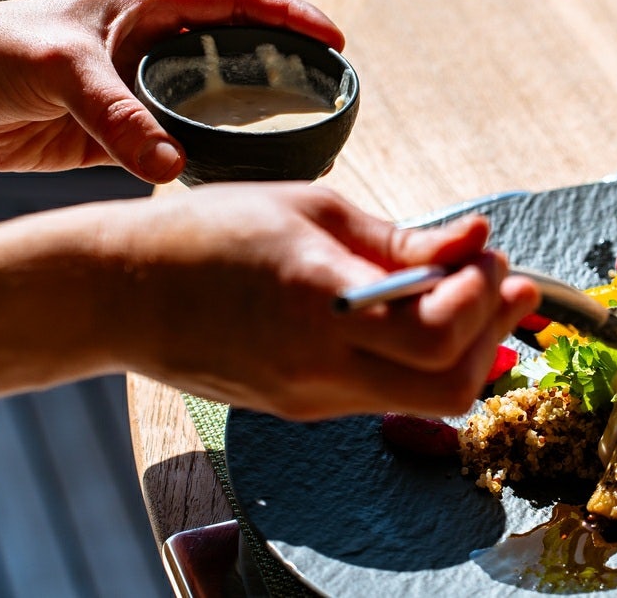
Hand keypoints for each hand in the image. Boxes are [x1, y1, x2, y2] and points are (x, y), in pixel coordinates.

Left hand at [0, 0, 343, 181]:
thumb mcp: (60, 70)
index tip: (334, 40)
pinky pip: (174, 151)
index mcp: (147, 7)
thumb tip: (172, 165)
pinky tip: (230, 182)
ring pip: (210, 109)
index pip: (237, 2)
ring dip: (249, 125)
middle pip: (236, 56)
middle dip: (285, 72)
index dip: (290, 16)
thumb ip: (118, 117)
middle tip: (329, 98)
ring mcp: (136, 95)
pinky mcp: (115, 139)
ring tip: (296, 147)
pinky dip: (204, 165)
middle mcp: (149, 49)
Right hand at [104, 185, 540, 418]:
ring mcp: (308, 399)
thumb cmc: (207, 231)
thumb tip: (476, 237)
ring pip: (424, 399)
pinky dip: (419, 357)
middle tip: (501, 278)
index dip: (484, 297)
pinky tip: (416, 310)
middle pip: (450, 388)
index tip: (489, 252)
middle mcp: (317, 367)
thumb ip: (400, 238)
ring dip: (464, 346)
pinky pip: (385, 393)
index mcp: (318, 303)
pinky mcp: (300, 409)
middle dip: (493, 333)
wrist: (115, 292)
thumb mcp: (309, 208)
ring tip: (467, 288)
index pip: (439, 335)